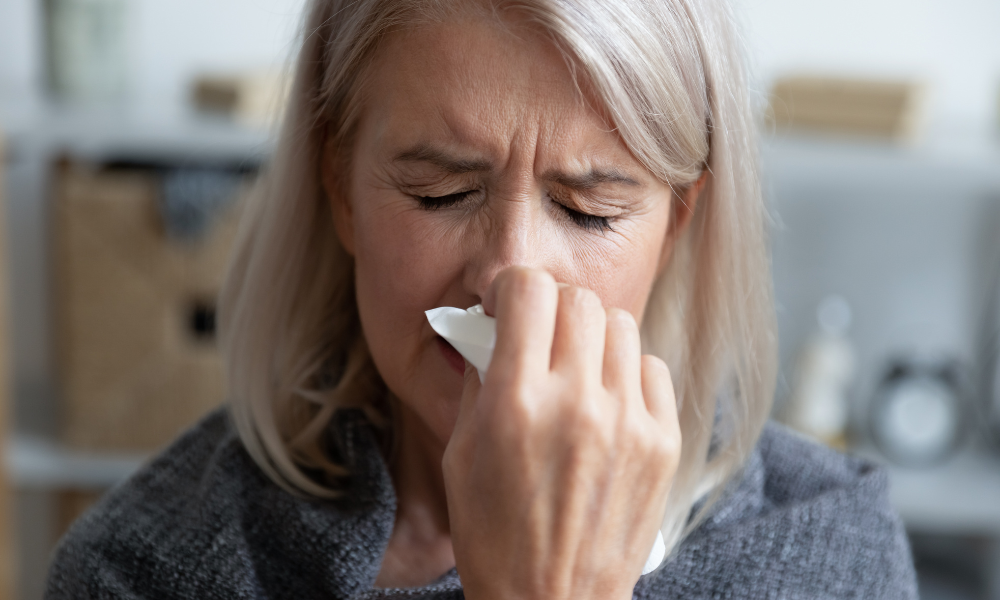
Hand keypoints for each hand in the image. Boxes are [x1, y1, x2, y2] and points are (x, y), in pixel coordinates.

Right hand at [442, 267, 680, 599]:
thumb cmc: (495, 533)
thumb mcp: (462, 452)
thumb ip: (483, 378)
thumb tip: (499, 327)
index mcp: (516, 403)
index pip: (530, 290)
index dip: (514, 286)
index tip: (507, 305)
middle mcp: (578, 404)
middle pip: (578, 299)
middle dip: (552, 305)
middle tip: (540, 332)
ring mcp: (627, 423)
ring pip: (620, 325)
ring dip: (591, 334)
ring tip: (575, 366)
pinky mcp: (661, 443)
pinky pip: (650, 367)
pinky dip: (625, 370)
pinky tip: (605, 398)